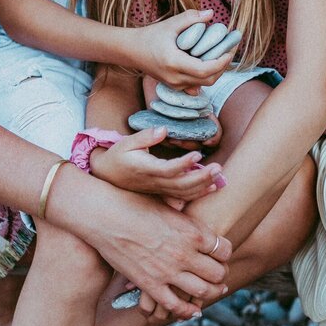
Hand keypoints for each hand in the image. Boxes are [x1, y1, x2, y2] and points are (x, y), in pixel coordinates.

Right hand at [81, 190, 230, 321]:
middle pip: (218, 273)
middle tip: (220, 276)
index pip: (224, 250)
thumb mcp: (168, 204)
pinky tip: (192, 310)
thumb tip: (202, 212)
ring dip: (211, 293)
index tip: (221, 255)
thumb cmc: (134, 202)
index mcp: (192, 231)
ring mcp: (168, 272)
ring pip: (202, 292)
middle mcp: (185, 254)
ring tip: (211, 291)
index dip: (225, 254)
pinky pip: (176, 305)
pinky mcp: (150, 285)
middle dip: (222, 275)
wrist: (105, 214)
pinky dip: (187, 310)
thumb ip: (186, 216)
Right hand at [91, 128, 224, 205]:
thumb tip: (163, 129)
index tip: (197, 155)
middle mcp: (154, 182)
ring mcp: (159, 189)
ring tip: (219, 175)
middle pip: (181, 185)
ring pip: (184, 193)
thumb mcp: (126, 142)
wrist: (107, 175)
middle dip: (201, 178)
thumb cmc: (118, 156)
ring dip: (203, 186)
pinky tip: (211, 187)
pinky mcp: (162, 192)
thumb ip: (145, 136)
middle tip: (218, 167)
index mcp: (146, 169)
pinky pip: (182, 196)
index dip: (184, 164)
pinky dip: (198, 193)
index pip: (168, 170)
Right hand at [127, 11, 237, 89]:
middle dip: (223, 66)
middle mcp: (175, 78)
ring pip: (204, 84)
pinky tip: (209, 63)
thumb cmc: (150, 36)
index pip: (205, 70)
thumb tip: (211, 14)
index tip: (229, 49)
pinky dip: (206, 77)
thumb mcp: (170, 24)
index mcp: (174, 63)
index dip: (221, 61)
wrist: (131, 51)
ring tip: (222, 54)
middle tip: (229, 50)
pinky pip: (196, 85)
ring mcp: (175, 85)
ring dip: (216, 71)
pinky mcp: (175, 86)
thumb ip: (190, 18)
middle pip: (208, 80)